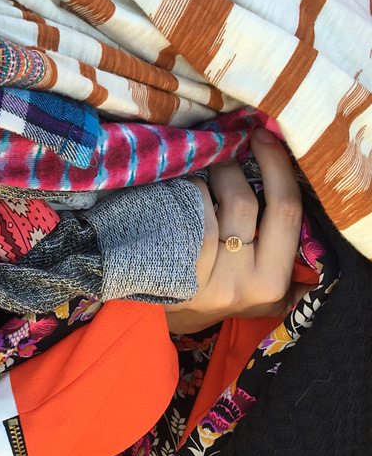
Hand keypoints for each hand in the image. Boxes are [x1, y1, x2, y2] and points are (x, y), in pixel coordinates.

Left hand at [164, 128, 305, 334]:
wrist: (170, 319)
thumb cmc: (219, 286)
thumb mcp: (260, 280)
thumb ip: (278, 246)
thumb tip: (283, 180)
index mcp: (273, 282)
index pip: (286, 212)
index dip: (277, 167)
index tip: (263, 137)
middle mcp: (240, 284)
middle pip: (243, 202)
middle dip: (232, 165)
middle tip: (224, 147)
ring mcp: (202, 280)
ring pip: (205, 204)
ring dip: (200, 182)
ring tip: (196, 179)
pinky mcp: (169, 272)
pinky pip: (177, 215)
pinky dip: (179, 195)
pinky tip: (175, 194)